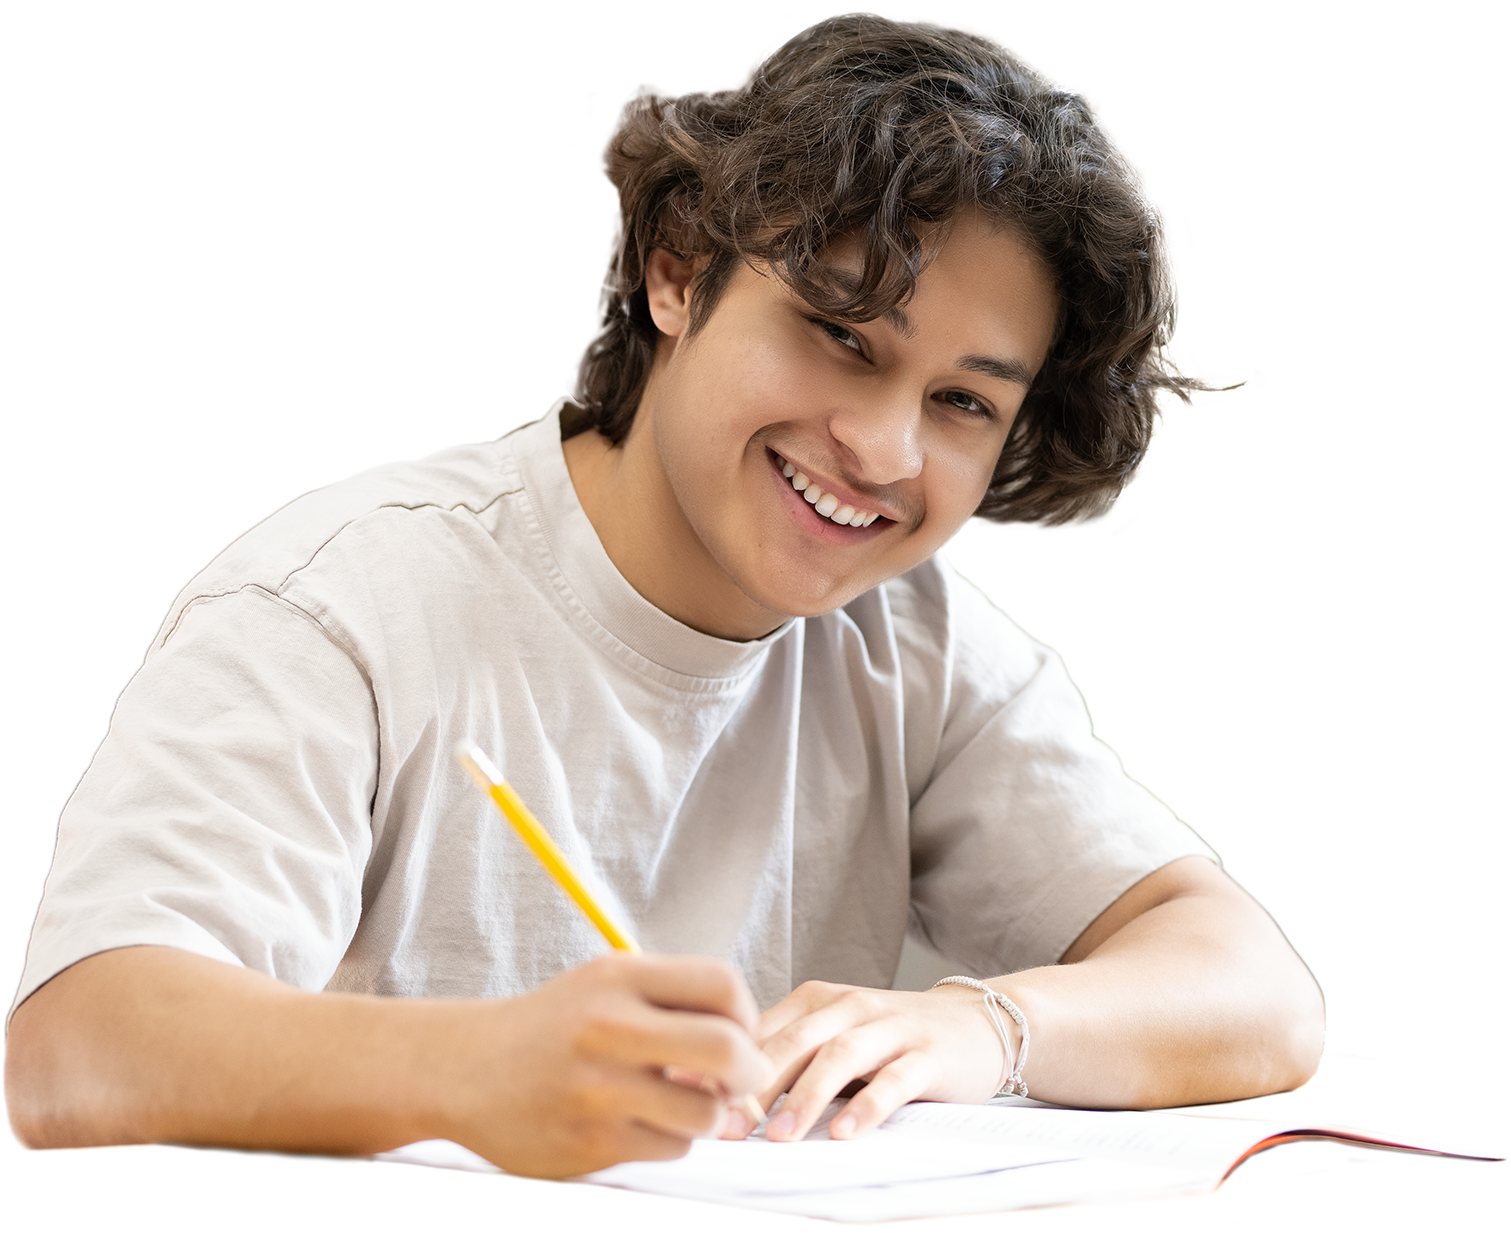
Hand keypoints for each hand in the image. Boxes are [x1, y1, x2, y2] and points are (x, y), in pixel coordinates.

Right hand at [449, 954, 774, 1177]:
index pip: (722, 985)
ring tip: (678, 1104)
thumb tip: (751, 1045)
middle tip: (743, 1080)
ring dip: (707, 1114)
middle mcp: (609, 1026)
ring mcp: (599, 1087)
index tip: (739, 1033)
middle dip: (750, 1071)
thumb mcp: (605, 985)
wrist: (465, 1070)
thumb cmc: (555, 1026)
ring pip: (705, 1112)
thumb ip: (672, 1002)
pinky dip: (670, 1140)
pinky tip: (640, 1123)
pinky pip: (671, 1148)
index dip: (747, 1015)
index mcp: (619, 976)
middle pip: (727, 1048)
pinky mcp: (591, 1141)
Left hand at [723, 980, 1014, 1142]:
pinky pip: (895, 1080)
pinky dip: (868, 1106)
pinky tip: (846, 1133)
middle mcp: (850, 1006)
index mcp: (817, 999)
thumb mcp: (834, 1035)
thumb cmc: (889, 1038)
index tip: (689, 1095)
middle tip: (724, 1126)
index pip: (761, 1029)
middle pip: (793, 1042)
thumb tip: (712, 1093)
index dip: (722, 1062)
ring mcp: (891, 1028)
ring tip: (779, 1136)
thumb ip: (785, 1056)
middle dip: (754, 1085)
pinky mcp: (929, 1055)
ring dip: (805, 1097)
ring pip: (840, 1057)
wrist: (975, 1021)